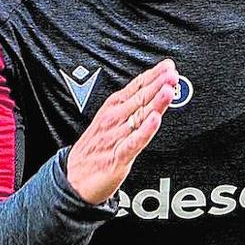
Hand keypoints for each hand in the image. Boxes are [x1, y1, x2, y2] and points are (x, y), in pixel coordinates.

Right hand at [66, 59, 177, 204]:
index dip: (153, 76)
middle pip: (139, 98)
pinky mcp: (118, 157)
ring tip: (168, 90)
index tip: (167, 66)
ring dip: (155, 103)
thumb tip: (150, 93)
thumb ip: (130, 108)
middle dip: (157, 85)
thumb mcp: (108, 122)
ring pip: (139, 116)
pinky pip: (134, 142)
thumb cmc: (93, 150)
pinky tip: (154, 120)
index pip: (135, 88)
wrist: (72, 178)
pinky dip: (144, 131)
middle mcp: (114, 120)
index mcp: (112, 109)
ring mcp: (116, 137)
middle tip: (172, 73)